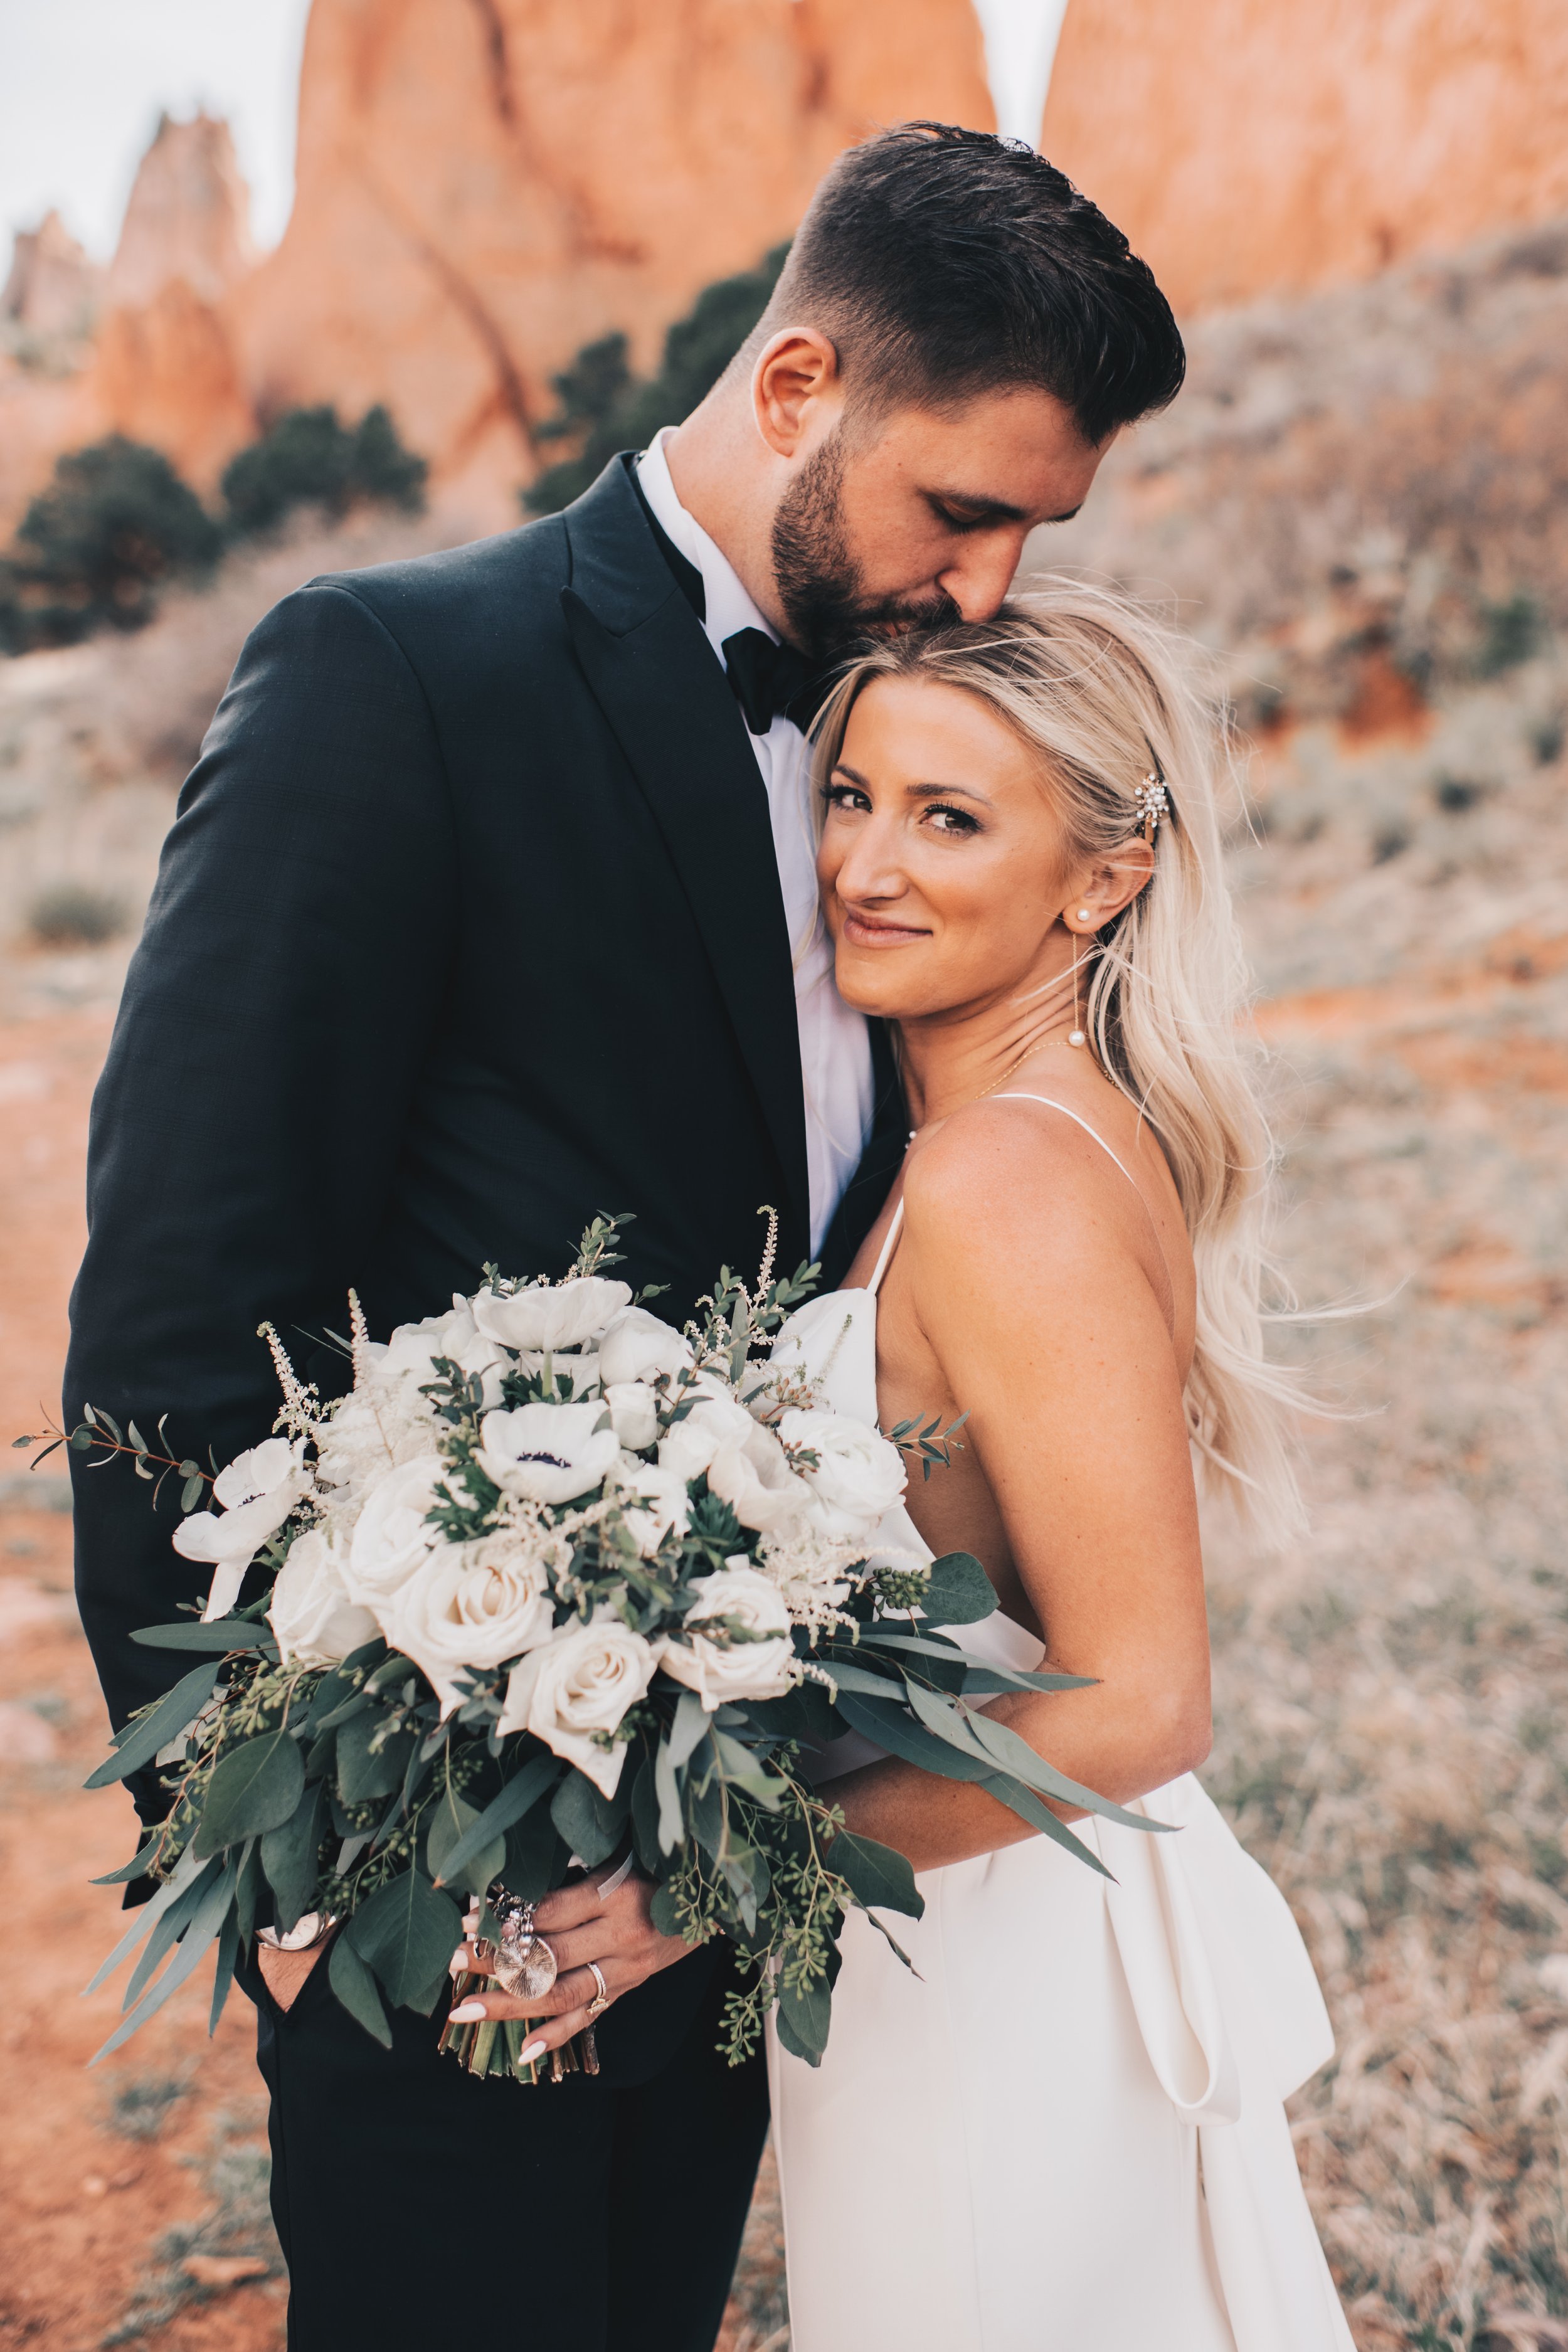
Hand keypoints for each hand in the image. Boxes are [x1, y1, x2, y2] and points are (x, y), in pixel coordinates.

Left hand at [446, 1863, 690, 2063]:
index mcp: (617, 1894)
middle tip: (453, 1962)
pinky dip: (556, 2037)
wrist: (711, 1900)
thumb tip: (509, 1893)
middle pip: (549, 1956)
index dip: (508, 1919)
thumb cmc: (657, 1866)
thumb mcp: (619, 1857)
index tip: (468, 1920)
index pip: (550, 1912)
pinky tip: (523, 2054)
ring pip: (561, 1995)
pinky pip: (588, 2018)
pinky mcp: (629, 1990)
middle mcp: (621, 1936)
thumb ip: (573, 1875)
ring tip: (466, 2011)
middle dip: (495, 1962)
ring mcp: (626, 1970)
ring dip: (510, 2004)